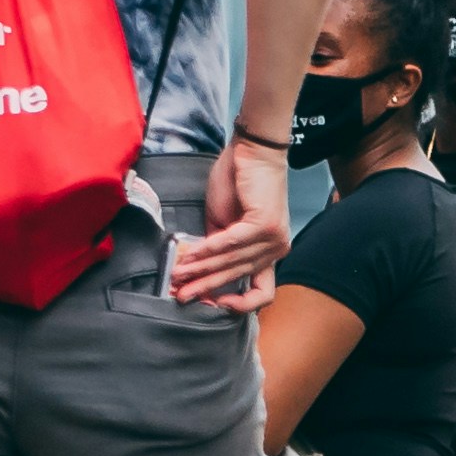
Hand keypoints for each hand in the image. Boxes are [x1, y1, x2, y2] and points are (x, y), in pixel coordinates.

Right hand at [169, 138, 292, 307]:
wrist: (252, 150)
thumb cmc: (239, 183)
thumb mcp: (223, 223)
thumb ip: (217, 248)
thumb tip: (197, 271)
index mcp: (270, 253)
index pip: (262, 292)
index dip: (238, 304)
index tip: (211, 303)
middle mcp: (277, 250)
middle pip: (238, 278)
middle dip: (205, 288)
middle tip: (181, 294)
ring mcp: (274, 239)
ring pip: (231, 263)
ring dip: (201, 269)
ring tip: (178, 273)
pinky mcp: (264, 224)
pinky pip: (230, 244)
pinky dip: (208, 250)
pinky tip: (191, 254)